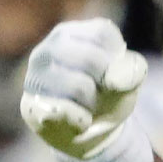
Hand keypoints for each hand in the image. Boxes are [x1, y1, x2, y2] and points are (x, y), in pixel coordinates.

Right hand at [21, 19, 147, 160]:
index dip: (118, 55)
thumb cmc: (110, 91)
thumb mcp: (130, 75)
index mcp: (71, 32)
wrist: (94, 129)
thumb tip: (113, 79)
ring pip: (79, 86)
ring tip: (88, 103)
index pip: (103, 33)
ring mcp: (35, 77)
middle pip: (91, 58)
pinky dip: (82, 120)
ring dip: (94, 101)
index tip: (114, 68)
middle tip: (101, 89)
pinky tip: (80, 120)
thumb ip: (131, 69)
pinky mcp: (31, 106)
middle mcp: (47, 49)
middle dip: (106, 80)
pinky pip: (64, 112)